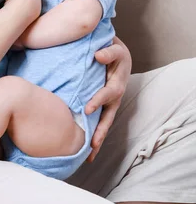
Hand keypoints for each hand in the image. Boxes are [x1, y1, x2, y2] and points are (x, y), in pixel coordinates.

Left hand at [85, 36, 131, 161]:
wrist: (114, 52)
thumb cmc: (112, 49)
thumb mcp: (115, 47)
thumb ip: (109, 52)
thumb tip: (98, 55)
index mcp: (117, 82)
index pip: (108, 93)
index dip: (98, 101)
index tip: (87, 110)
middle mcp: (115, 96)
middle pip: (109, 116)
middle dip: (101, 130)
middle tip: (92, 143)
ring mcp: (110, 103)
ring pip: (105, 123)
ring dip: (98, 138)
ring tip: (89, 155)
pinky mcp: (103, 106)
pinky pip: (99, 121)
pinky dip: (94, 135)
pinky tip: (86, 150)